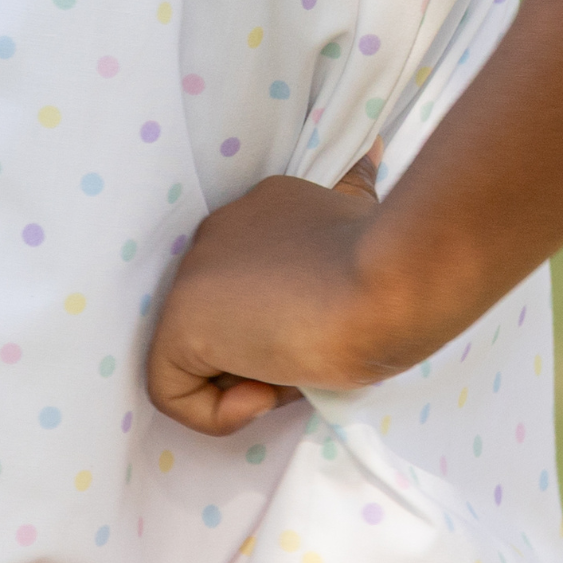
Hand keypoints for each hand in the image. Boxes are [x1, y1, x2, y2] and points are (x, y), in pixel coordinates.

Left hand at [145, 144, 388, 436]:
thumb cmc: (393, 266)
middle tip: (317, 355)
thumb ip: (353, 197)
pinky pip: (170, 390)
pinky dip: (215, 414)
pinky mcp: (181, 323)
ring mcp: (193, 276)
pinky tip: (263, 394)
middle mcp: (218, 233)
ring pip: (202, 355)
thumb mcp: (367, 222)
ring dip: (253, 379)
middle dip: (271, 352)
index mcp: (260, 211)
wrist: (392, 282)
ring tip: (299, 368)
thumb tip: (370, 148)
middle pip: (229, 318)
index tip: (332, 328)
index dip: (294, 319)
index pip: (256, 283)